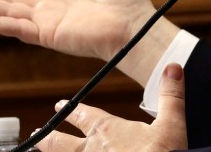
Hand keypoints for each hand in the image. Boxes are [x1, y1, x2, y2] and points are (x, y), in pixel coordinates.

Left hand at [37, 63, 188, 150]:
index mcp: (108, 130)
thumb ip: (170, 96)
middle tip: (37, 134)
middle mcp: (91, 150)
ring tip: (38, 151)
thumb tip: (173, 67)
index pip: (84, 116)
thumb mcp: (172, 125)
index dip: (72, 111)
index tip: (59, 105)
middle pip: (61, 142)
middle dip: (49, 136)